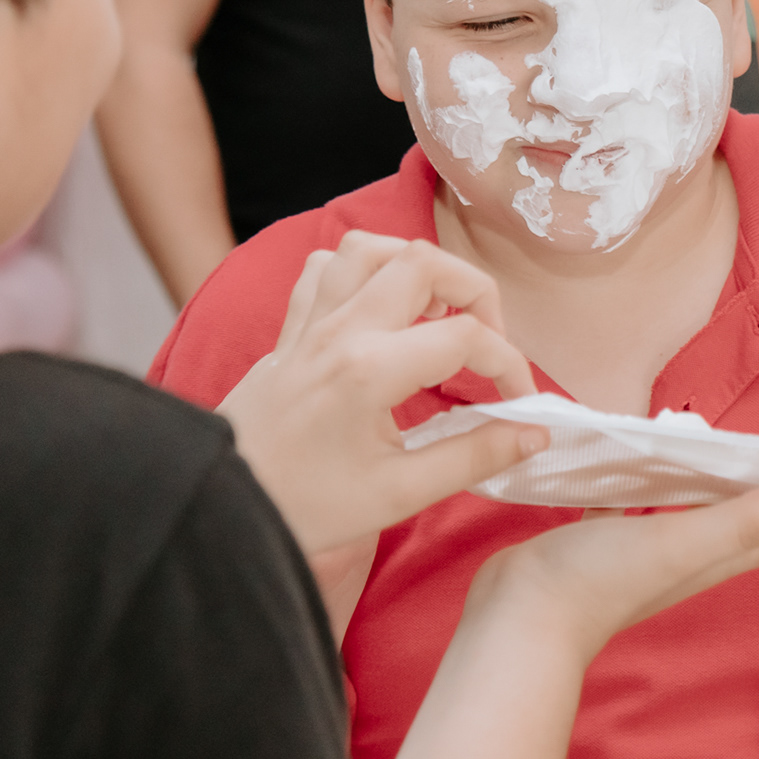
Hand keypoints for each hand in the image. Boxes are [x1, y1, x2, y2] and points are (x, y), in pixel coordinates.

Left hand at [218, 231, 545, 556]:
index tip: (520, 404)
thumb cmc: (306, 508)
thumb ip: (474, 456)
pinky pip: (324, 268)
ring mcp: (309, 324)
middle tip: (487, 342)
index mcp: (370, 371)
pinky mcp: (288, 330)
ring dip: (416, 267)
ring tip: (437, 313)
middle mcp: (340, 331)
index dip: (510, 365)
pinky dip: (361, 271)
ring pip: (370, 248)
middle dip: (475, 292)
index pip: (466, 337)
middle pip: (425, 262)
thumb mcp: (399, 493)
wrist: (222, 509)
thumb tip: (536, 434)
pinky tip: (378, 308)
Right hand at [469, 463, 758, 659]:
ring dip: (735, 488)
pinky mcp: (610, 541)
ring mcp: (650, 551)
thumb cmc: (600, 580)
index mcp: (716, 555)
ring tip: (750, 457)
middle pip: (757, 520)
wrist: (521, 619)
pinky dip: (663, 485)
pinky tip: (650, 464)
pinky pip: (651, 506)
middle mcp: (691, 554)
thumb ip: (742, 521)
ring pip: (707, 515)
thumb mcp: (680, 544)